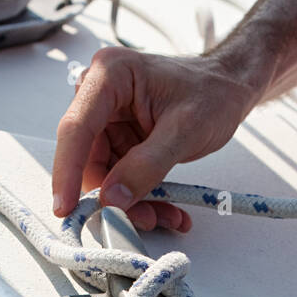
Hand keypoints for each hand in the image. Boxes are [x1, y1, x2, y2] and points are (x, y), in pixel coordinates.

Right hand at [52, 46, 257, 230]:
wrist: (230, 90)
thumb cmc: (213, 93)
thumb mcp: (184, 130)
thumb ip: (147, 165)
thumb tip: (112, 198)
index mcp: (110, 76)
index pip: (76, 128)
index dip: (68, 171)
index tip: (66, 206)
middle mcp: (101, 96)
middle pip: (87, 158)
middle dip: (111, 196)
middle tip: (140, 220)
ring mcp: (109, 121)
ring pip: (103, 175)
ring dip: (130, 203)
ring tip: (164, 215)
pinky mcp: (119, 141)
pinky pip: (118, 179)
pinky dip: (140, 198)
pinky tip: (165, 208)